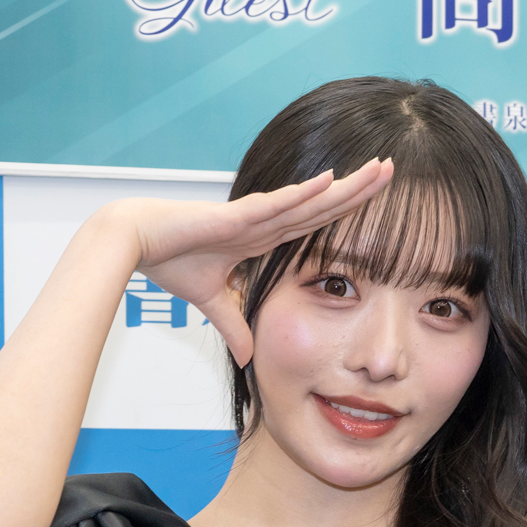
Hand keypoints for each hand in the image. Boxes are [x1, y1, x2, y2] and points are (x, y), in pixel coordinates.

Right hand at [116, 158, 393, 365]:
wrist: (134, 243)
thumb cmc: (168, 261)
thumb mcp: (211, 304)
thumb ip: (233, 327)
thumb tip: (248, 358)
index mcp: (262, 239)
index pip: (314, 225)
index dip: (344, 213)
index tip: (374, 203)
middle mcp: (265, 222)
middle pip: (323, 205)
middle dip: (359, 190)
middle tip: (392, 170)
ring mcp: (254, 216)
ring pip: (311, 199)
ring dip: (346, 185)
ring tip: (381, 168)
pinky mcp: (237, 216)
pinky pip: (277, 205)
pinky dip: (304, 194)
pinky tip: (332, 181)